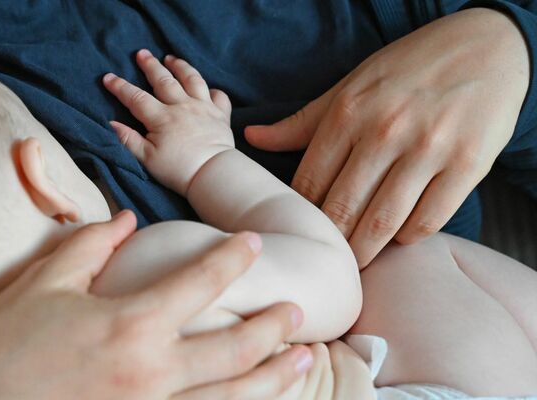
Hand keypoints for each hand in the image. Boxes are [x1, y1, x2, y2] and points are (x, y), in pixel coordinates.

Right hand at [0, 210, 312, 399]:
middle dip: (274, 328)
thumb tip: (125, 219)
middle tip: (299, 312)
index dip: (233, 259)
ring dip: (273, 378)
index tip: (253, 244)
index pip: (201, 282)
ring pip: (232, 398)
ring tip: (304, 361)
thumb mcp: (45, 280)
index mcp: (130, 323)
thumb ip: (93, 243)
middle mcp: (151, 372)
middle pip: (235, 348)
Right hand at [103, 49, 233, 195]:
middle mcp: (182, 106)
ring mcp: (203, 108)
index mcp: (162, 118)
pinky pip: (219, 96)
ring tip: (171, 59)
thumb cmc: (178, 170)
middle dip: (150, 65)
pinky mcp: (221, 115)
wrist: (213, 175)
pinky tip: (207, 89)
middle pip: (163, 80)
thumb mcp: (147, 159)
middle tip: (142, 53)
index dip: (120, 87)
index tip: (108, 77)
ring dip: (180, 67)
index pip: (136, 98)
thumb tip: (111, 123)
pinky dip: (213, 90)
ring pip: (192, 79)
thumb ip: (128, 139)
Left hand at [245, 8, 528, 266]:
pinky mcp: (467, 165)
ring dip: (365, 251)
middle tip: (321, 262)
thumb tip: (253, 138)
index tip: (297, 235)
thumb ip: (302, 122)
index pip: (308, 183)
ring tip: (353, 264)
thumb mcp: (350, 86)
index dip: (299, 217)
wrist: (486, 46)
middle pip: (341, 210)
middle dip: (328, 243)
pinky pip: (427, 220)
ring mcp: (427, 149)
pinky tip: (397, 239)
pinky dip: (408, 238)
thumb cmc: (408, 69)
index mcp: (347, 113)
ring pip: (382, 223)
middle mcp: (384, 132)